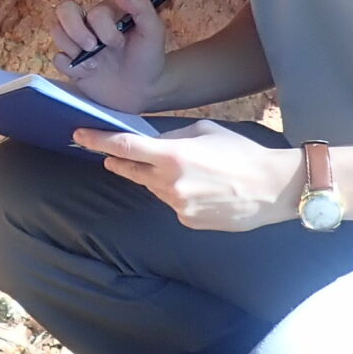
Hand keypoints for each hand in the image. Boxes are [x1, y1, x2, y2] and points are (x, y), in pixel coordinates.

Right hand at [52, 0, 168, 114]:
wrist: (143, 89)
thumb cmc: (148, 57)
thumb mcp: (153, 31)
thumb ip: (141, 7)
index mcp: (106, 14)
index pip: (94, 12)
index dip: (104, 28)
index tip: (119, 43)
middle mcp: (88, 25)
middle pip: (64, 10)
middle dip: (76, 30)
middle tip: (92, 47)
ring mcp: (78, 44)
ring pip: (56, 32)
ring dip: (73, 49)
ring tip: (94, 65)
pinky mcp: (71, 64)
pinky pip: (57, 59)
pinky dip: (69, 67)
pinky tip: (87, 73)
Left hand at [72, 121, 300, 232]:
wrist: (273, 189)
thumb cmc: (241, 153)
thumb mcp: (205, 131)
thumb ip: (173, 137)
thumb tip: (151, 142)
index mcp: (172, 156)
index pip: (123, 148)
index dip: (97, 141)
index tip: (79, 136)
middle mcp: (169, 184)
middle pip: (131, 171)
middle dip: (120, 162)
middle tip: (112, 156)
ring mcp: (177, 206)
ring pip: (154, 189)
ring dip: (158, 179)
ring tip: (190, 171)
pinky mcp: (188, 221)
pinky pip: (173, 204)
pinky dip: (178, 194)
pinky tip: (203, 190)